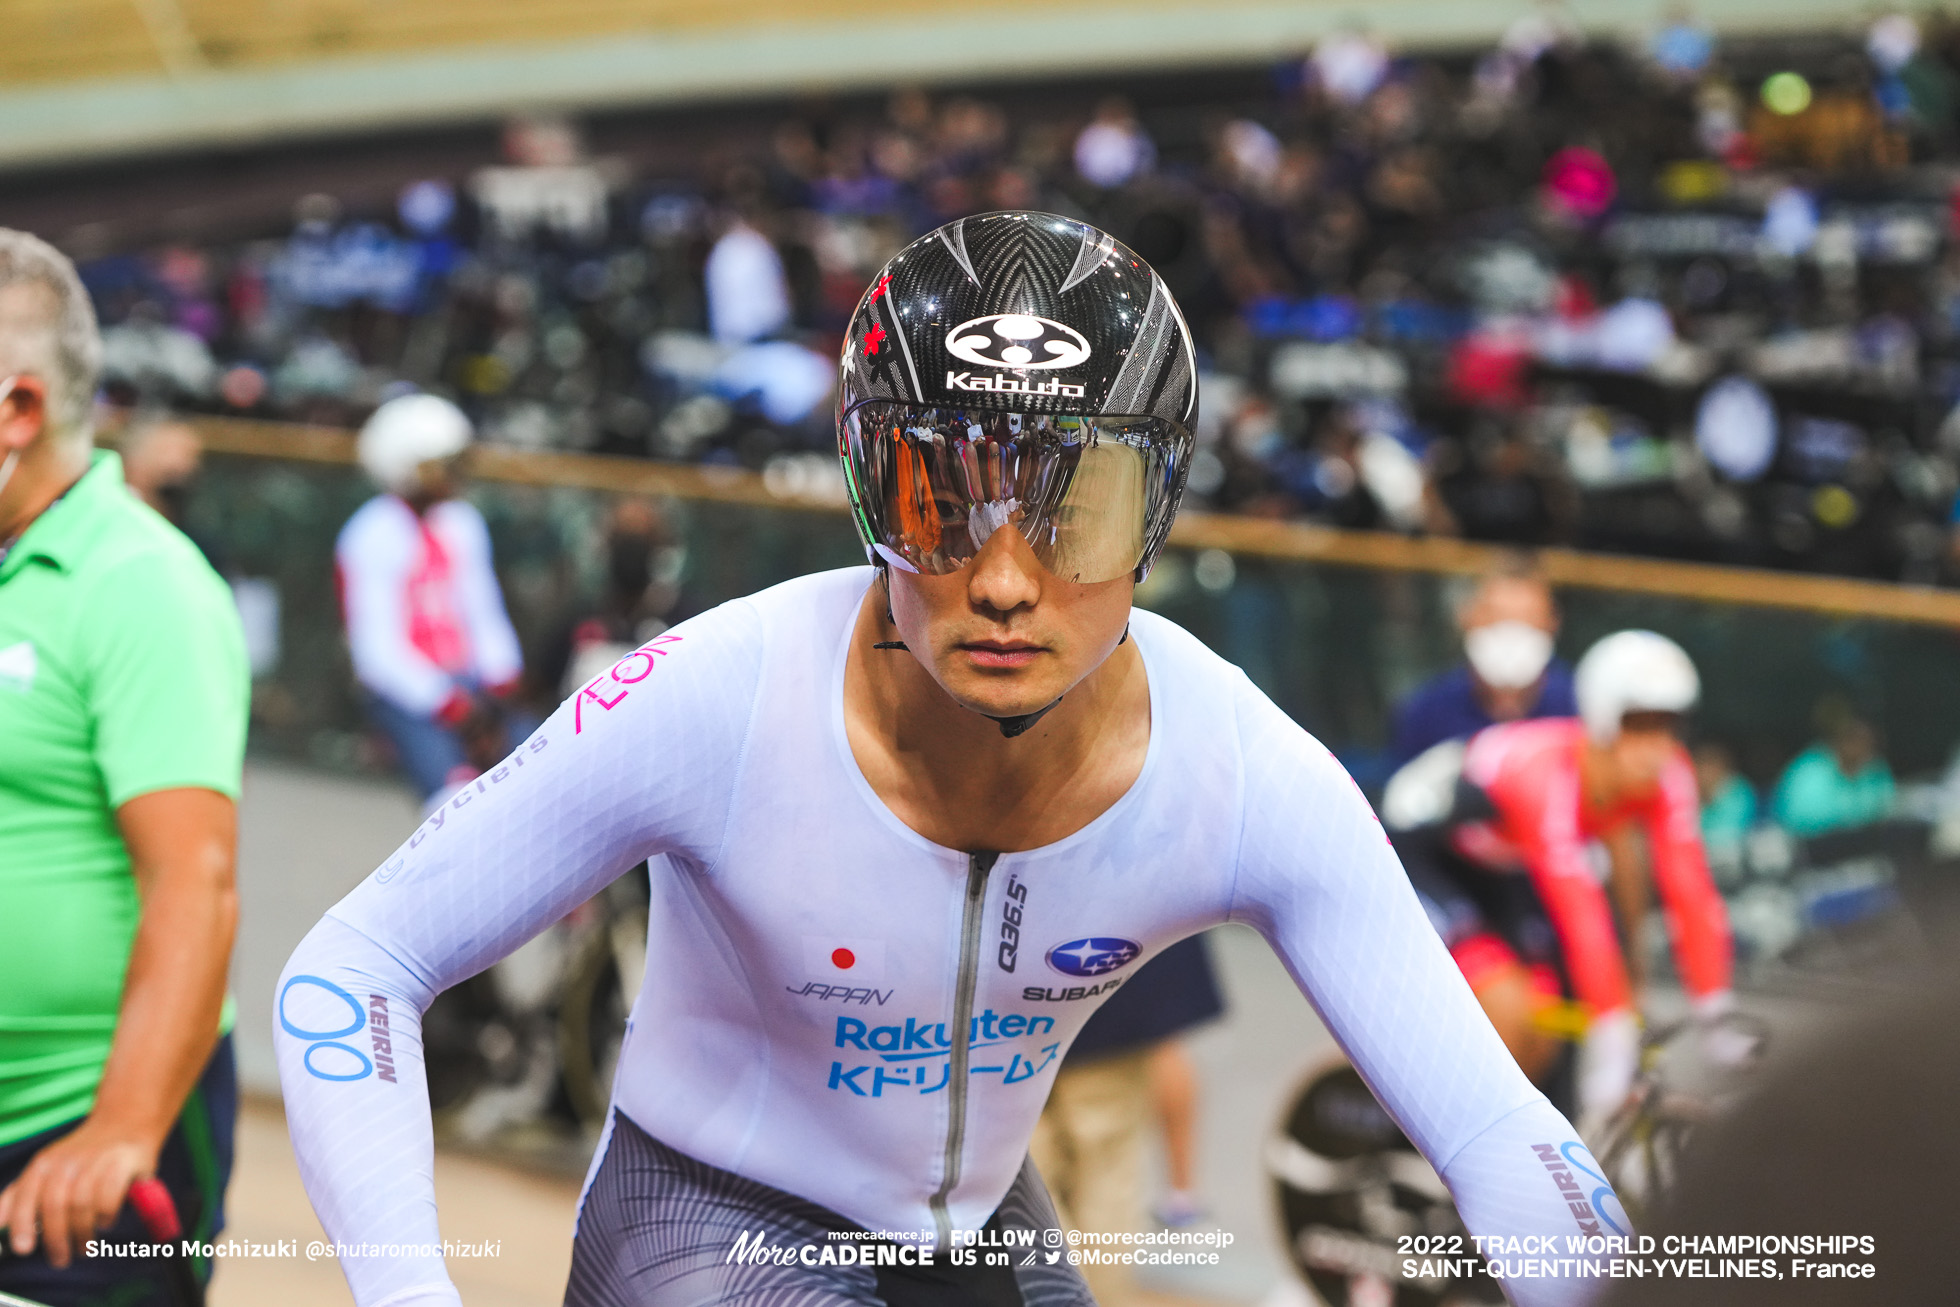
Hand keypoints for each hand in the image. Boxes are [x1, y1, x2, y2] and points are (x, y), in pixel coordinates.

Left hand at [0, 1117, 161, 1266]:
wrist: (126, 1120)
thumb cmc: (82, 1153)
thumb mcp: (46, 1167)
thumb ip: (20, 1194)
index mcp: (44, 1164)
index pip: (25, 1197)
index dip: (22, 1225)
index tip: (24, 1250)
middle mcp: (67, 1161)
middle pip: (55, 1205)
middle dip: (56, 1239)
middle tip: (61, 1260)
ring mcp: (96, 1160)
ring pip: (81, 1204)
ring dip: (81, 1233)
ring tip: (84, 1247)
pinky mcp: (123, 1163)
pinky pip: (109, 1197)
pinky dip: (104, 1216)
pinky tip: (105, 1223)